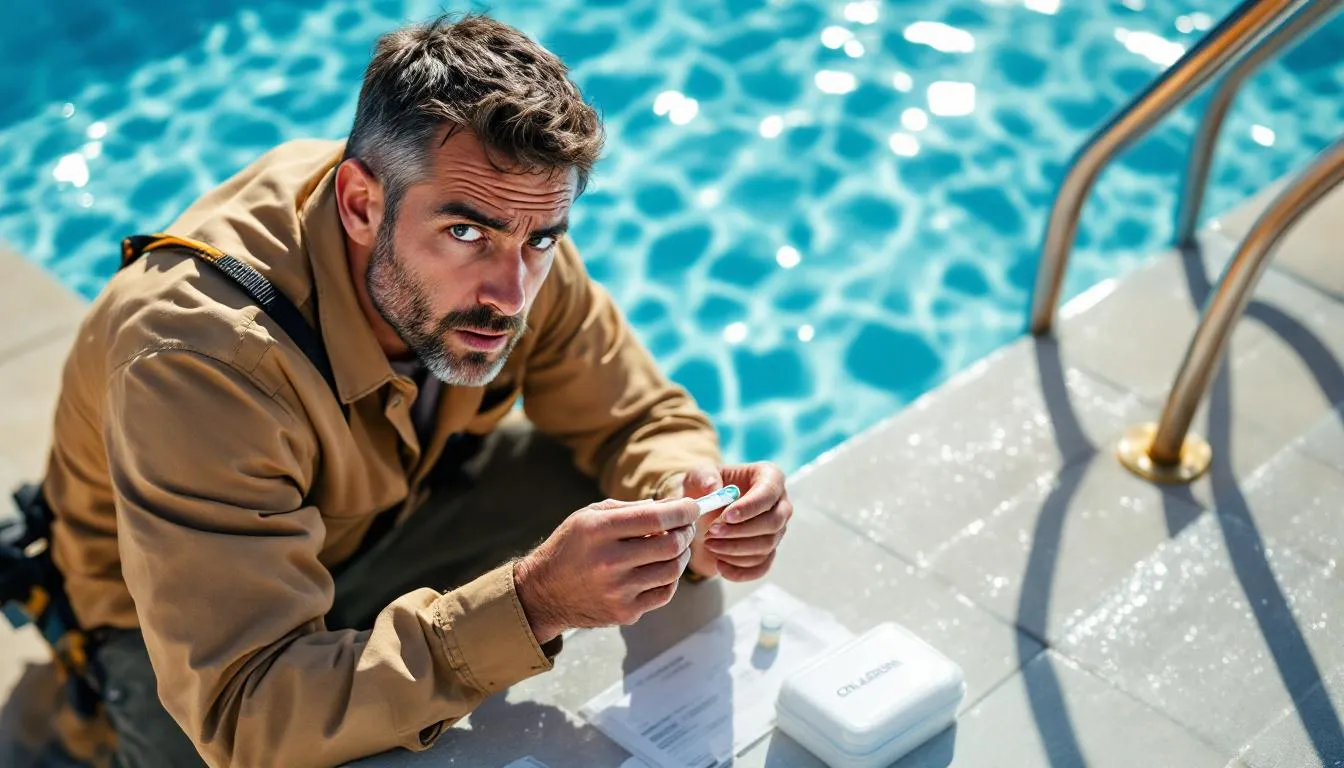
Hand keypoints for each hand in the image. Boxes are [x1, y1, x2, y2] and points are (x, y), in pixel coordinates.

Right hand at [513, 497, 698, 643]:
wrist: (543, 592)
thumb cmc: (570, 547)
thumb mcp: (589, 516)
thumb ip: (630, 509)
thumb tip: (671, 506)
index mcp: (599, 530)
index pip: (656, 518)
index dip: (683, 511)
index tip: (692, 507)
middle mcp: (609, 561)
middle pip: (671, 545)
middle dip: (686, 532)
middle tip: (685, 527)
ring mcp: (618, 590)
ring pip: (672, 570)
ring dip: (681, 555)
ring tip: (675, 546)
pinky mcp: (625, 612)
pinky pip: (664, 593)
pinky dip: (670, 577)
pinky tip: (662, 568)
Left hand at [674, 462, 791, 581]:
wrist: (702, 511)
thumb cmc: (705, 487)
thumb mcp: (699, 475)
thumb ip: (704, 478)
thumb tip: (713, 489)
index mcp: (769, 477)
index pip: (769, 492)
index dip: (750, 507)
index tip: (726, 516)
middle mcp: (780, 504)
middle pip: (773, 523)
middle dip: (740, 531)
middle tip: (711, 532)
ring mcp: (776, 530)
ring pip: (766, 546)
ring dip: (735, 549)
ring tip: (709, 544)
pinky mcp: (768, 552)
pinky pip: (761, 567)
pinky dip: (740, 571)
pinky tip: (719, 565)